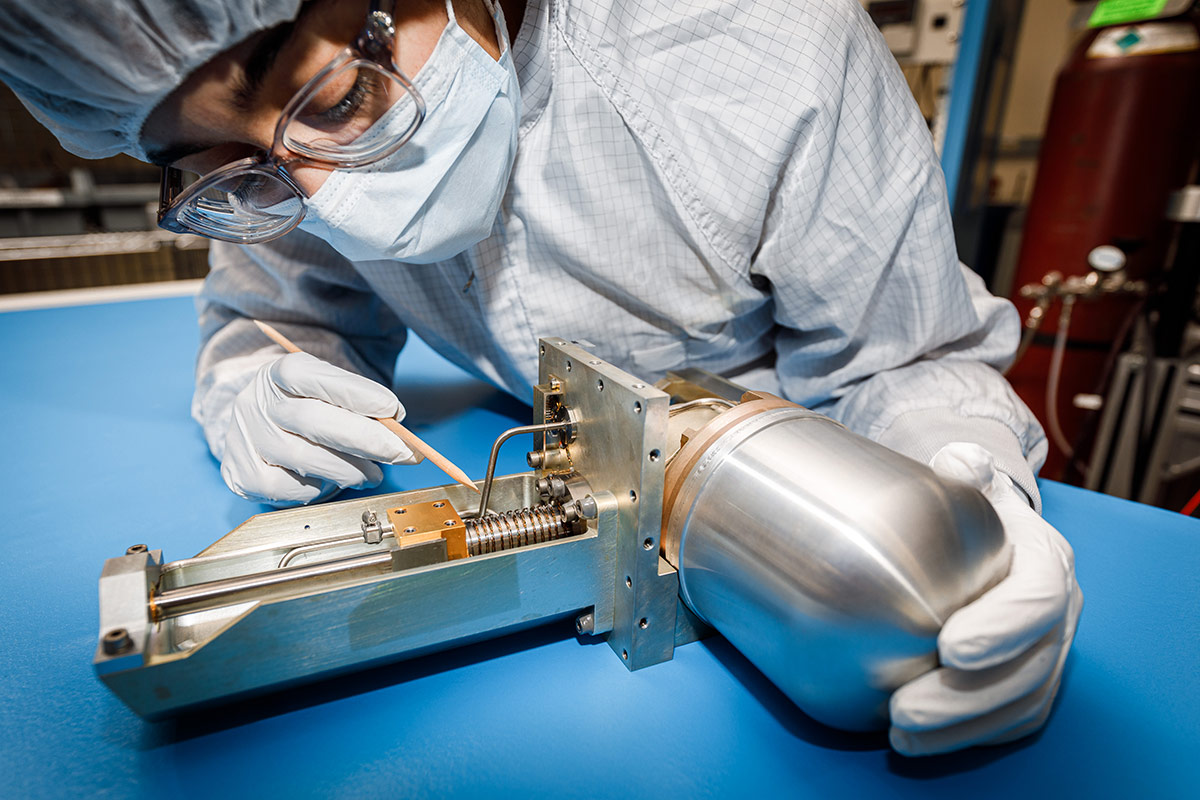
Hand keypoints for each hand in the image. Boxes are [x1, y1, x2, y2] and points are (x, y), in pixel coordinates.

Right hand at [221, 352, 421, 505]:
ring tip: (372, 473)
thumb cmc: (311, 409)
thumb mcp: (334, 393)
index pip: (311, 376)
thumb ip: (364, 403)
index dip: (354, 393)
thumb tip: (398, 424)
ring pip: (303, 458)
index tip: (392, 409)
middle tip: (399, 452)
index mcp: (278, 373)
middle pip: (310, 420)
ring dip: (349, 470)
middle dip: (364, 439)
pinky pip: (287, 488)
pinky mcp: (242, 474)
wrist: (266, 430)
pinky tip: (332, 480)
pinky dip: (318, 488)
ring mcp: (245, 439)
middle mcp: (255, 402)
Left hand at [888, 442, 1082, 755]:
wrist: (993, 537)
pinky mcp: (1029, 683)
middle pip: (1030, 668)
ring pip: (1021, 704)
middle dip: (967, 697)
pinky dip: (967, 738)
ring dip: (961, 727)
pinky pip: (1010, 721)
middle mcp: (1058, 615)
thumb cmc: (975, 513)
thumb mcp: (970, 482)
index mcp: (1047, 561)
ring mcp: (1048, 653)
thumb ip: (963, 470)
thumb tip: (957, 459)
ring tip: (902, 733)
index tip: (949, 648)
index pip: (1038, 599)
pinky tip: (916, 744)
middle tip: (904, 707)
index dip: (1000, 628)